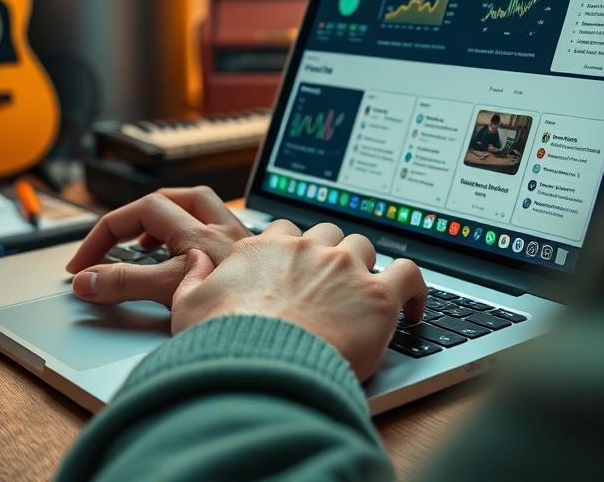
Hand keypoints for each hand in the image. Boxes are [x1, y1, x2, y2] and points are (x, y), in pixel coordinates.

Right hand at [67, 187, 252, 306]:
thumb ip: (125, 284)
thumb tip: (86, 281)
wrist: (280, 336)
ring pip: (204, 210)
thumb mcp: (169, 295)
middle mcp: (225, 230)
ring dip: (173, 219)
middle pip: (176, 199)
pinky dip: (199, 240)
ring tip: (148, 245)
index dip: (105, 233)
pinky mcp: (253, 263)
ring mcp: (242, 244)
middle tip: (116, 240)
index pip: (142, 210)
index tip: (84, 263)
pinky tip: (190, 263)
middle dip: (140, 213)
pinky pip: (222, 235)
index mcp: (201, 233)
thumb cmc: (237, 314)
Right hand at [171, 220, 427, 380]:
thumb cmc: (224, 346)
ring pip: (363, 247)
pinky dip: (416, 289)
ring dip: (363, 266)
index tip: (292, 270)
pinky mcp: (378, 296)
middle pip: (326, 234)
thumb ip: (192, 279)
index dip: (289, 251)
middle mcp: (306, 249)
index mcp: (264, 248)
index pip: (284, 233)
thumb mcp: (188, 309)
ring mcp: (345, 268)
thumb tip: (195, 260)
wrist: (262, 369)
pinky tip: (414, 307)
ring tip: (363, 294)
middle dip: (327, 253)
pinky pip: (410, 275)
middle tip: (327, 283)